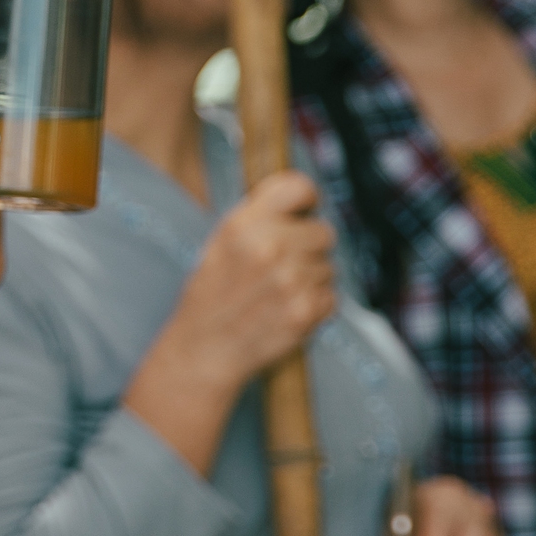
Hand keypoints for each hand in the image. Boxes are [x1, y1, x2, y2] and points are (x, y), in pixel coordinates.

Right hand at [159, 171, 339, 394]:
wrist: (204, 348)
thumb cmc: (212, 294)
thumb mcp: (221, 242)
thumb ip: (259, 217)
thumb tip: (304, 202)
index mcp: (244, 224)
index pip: (299, 187)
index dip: (306, 200)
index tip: (303, 212)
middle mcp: (269, 247)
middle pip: (324, 231)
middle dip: (310, 246)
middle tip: (286, 263)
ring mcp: (290, 280)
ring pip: (329, 266)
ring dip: (312, 278)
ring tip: (281, 291)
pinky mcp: (305, 311)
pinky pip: (331, 296)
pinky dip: (316, 304)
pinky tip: (288, 309)